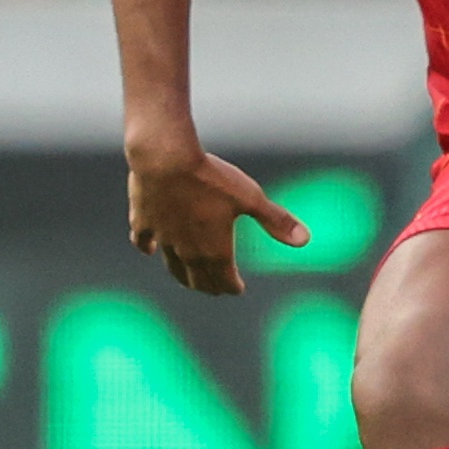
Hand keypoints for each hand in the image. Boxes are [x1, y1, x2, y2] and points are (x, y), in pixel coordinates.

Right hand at [127, 145, 306, 295]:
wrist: (165, 159)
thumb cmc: (210, 178)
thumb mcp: (250, 197)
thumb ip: (275, 221)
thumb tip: (305, 240)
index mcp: (214, 250)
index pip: (225, 280)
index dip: (233, 286)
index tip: (237, 289)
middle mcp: (187, 252)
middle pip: (198, 280)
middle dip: (210, 286)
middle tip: (217, 288)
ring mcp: (163, 239)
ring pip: (172, 267)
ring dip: (182, 276)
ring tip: (188, 279)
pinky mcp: (143, 222)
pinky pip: (144, 242)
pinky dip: (149, 248)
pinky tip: (150, 249)